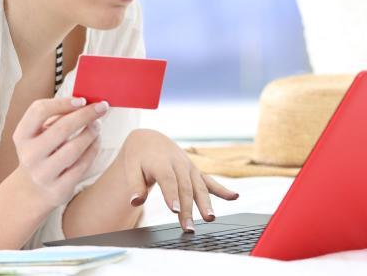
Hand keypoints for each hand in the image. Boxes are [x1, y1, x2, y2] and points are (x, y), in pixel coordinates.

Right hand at [12, 97, 108, 207]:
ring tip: (97, 126)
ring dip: (91, 133)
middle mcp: (30, 155)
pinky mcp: (58, 189)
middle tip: (101, 107)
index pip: (39, 111)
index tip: (82, 100)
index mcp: (22, 136)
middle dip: (86, 115)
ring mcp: (43, 174)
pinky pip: (82, 165)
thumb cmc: (41, 152)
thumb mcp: (38, 134)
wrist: (32, 190)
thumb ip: (55, 117)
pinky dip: (93, 150)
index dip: (63, 103)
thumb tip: (84, 103)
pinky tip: (96, 142)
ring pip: (74, 148)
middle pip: (62, 128)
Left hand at [121, 129, 238, 231]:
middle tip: (188, 227)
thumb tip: (135, 202)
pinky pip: (210, 181)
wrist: (151, 139)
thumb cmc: (140, 156)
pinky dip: (223, 190)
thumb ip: (135, 184)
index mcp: (161, 162)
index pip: (168, 180)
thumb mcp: (131, 166)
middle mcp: (179, 164)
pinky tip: (235, 196)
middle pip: (185, 188)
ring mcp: (189, 168)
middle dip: (188, 208)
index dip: (171, 195)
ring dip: (205, 203)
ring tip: (210, 218)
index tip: (174, 210)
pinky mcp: (196, 172)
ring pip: (199, 187)